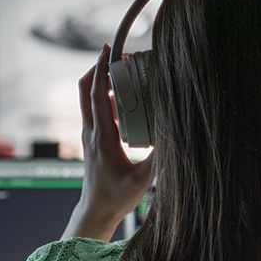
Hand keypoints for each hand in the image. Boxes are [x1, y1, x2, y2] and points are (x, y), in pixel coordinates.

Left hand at [62, 44, 153, 240]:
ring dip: (101, 82)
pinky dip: (104, 98)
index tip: (108, 50)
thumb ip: (159, 157)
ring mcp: (89, 136)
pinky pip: (94, 112)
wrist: (96, 211)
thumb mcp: (143, 179)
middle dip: (97, 68)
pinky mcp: (92, 141)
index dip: (101, 69)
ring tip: (121, 72)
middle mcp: (91, 132)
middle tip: (114, 54)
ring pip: (88, 100)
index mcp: (101, 137)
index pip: (96, 94)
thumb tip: (175, 134)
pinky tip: (122, 98)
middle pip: (85, 90)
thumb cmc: (117, 197)